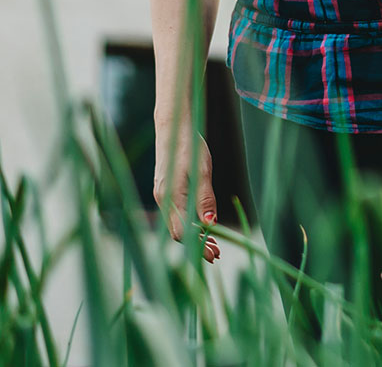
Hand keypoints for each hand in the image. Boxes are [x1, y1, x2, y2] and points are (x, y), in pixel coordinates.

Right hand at [153, 126, 219, 262]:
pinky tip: (203, 225)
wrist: (174, 127)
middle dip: (197, 245)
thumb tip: (210, 223)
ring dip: (195, 236)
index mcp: (171, 196)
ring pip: (177, 224)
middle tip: (218, 253)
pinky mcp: (166, 191)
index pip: (183, 232)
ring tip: (214, 244)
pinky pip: (177, 214)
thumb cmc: (189, 146)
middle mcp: (163, 199)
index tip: (214, 255)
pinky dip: (190, 224)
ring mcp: (163, 195)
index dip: (198, 246)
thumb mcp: (202, 170)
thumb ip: (205, 197)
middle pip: (179, 232)